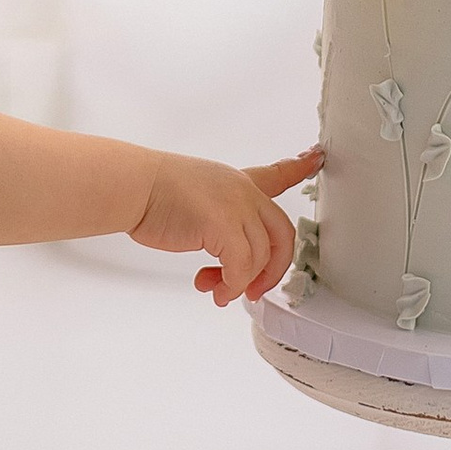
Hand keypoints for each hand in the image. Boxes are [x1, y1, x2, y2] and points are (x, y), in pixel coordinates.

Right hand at [129, 147, 320, 304]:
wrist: (132, 187)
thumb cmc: (151, 194)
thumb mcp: (196, 196)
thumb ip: (218, 221)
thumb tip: (227, 263)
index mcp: (236, 182)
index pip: (276, 174)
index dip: (300, 168)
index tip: (317, 157)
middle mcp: (242, 191)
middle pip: (282, 235)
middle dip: (273, 270)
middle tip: (254, 290)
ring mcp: (235, 206)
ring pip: (261, 257)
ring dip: (242, 283)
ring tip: (219, 292)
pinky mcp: (223, 225)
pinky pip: (240, 267)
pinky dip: (230, 285)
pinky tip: (213, 289)